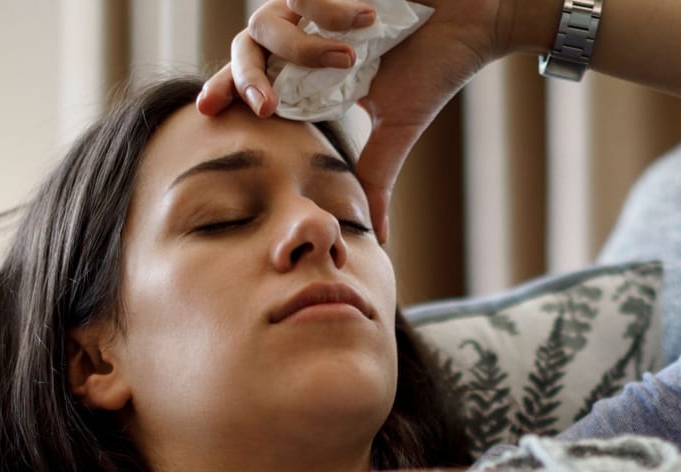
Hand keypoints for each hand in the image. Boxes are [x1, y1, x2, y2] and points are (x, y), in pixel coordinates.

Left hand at [196, 0, 513, 243]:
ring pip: (268, 22)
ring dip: (306, 47)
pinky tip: (371, 17)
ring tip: (352, 59)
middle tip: (266, 108)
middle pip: (242, 47)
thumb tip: (381, 238)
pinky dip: (334, 11)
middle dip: (244, 79)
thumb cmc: (435, 65)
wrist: (475, 20)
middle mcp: (306, 30)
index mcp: (310, 68)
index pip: (252, 77)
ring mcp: (317, 1)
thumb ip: (375, 175)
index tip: (206, 112)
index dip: (225, 90)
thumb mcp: (396, 127)